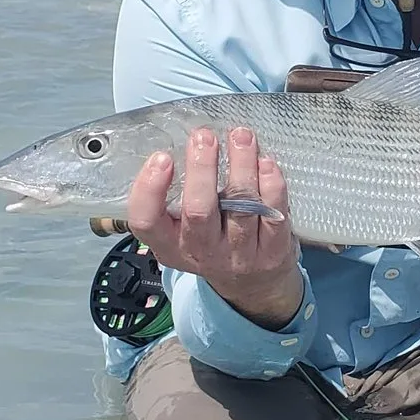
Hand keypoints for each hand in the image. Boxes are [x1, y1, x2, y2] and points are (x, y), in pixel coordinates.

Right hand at [126, 126, 302, 329]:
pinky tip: (266, 163)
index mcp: (169, 244)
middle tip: (204, 136)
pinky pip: (273, 215)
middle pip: (198, 210)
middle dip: (202, 167)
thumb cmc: (212, 240)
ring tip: (241, 136)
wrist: (253, 284)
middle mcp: (201, 252)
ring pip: (240, 207)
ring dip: (241, 166)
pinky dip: (271, 186)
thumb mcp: (182, 229)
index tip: (162, 157)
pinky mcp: (272, 251)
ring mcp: (239, 255)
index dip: (149, 189)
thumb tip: (186, 141)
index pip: (146, 222)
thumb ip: (177, 195)